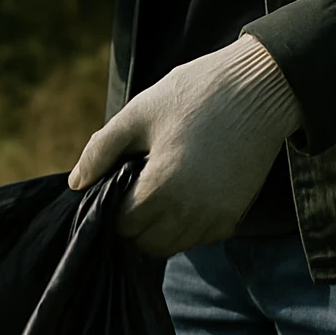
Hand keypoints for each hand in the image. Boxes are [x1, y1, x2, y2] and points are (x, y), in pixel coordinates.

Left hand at [68, 34, 303, 256]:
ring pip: (173, 246)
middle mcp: (190, 211)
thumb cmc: (194, 94)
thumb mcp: (138, 113)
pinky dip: (186, 226)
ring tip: (161, 190)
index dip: (114, 207)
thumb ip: (101, 150)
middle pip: (146, 244)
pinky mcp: (233, 216)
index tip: (119, 184)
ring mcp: (215, 217)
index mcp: (162, 186)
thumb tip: (76, 183)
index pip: (123, 225)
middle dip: (134, 223)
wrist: (259, 88)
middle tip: (137, 189)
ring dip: (159, 228)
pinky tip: (185, 194)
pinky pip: (199, 238)